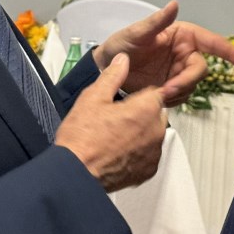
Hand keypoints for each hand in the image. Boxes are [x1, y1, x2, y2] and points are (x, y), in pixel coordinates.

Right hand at [55, 53, 166, 192]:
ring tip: (115, 135)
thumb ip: (113, 75)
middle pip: (156, 113)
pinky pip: (149, 154)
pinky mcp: (148, 171)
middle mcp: (156, 131)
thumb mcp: (93, 97)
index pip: (155, 92)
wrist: (76, 174)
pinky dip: (139, 152)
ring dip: (141, 132)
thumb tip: (123, 60)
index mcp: (146, 109)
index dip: (138, 95)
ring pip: (154, 134)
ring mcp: (153, 153)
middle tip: (116, 118)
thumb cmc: (83, 137)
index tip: (126, 100)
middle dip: (142, 113)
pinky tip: (119, 150)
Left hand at [94, 1, 233, 106]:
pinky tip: (157, 96)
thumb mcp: (136, 32)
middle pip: (200, 69)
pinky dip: (172, 99)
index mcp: (182, 35)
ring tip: (156, 91)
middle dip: (186, 80)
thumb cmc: (120, 45)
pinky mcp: (171, 87)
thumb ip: (157, 21)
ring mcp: (178, 71)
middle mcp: (184, 52)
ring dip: (178, 91)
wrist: (105, 68)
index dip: (231, 52)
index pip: (212, 42)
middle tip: (167, 88)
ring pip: (192, 85)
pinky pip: (182, 96)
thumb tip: (174, 4)